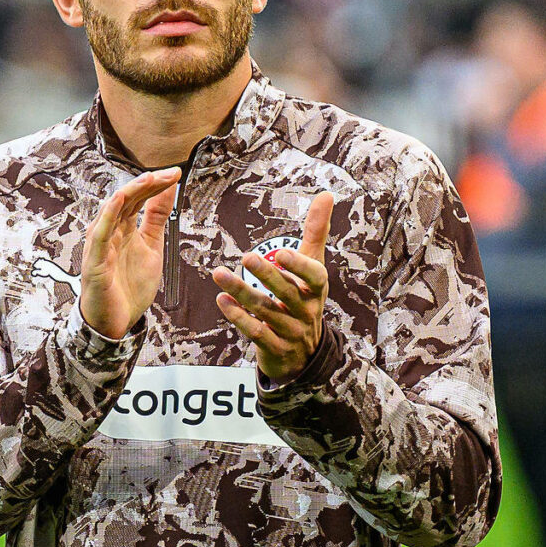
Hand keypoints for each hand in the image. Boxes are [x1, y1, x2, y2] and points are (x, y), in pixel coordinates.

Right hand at [81, 168, 179, 338]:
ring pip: (112, 211)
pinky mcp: (95, 261)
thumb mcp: (152, 248)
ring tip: (148, 179)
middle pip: (126, 199)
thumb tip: (169, 190)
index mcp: (124, 228)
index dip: (156, 185)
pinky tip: (118, 200)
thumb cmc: (129, 287)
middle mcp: (110, 231)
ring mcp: (101, 245)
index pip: (138, 198)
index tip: (177, 174)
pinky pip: (100, 234)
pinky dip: (108, 216)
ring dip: (130, 193)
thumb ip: (157, 219)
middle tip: (170, 173)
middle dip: (148, 184)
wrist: (116, 323)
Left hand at [211, 191, 333, 381]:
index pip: (315, 277)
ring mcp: (291, 331)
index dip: (300, 265)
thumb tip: (326, 195)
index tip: (282, 252)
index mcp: (316, 290)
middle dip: (267, 275)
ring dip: (241, 292)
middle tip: (247, 257)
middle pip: (287, 292)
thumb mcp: (314, 266)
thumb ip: (316, 232)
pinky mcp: (275, 348)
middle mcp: (306, 311)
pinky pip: (256, 333)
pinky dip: (238, 317)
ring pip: (266, 311)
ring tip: (219, 274)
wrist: (303, 352)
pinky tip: (222, 300)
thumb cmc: (305, 299)